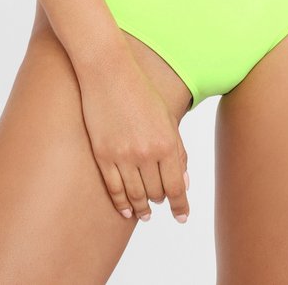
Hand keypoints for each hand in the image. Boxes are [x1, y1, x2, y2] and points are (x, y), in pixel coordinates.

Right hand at [79, 50, 189, 224]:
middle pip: (156, 192)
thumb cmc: (140, 91)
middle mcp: (146, 153)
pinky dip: (121, 203)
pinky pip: (114, 189)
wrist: (108, 71)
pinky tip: (126, 210)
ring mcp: (123, 156)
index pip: (177, 186)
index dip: (181, 206)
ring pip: (136, 195)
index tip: (182, 217)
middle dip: (161, 201)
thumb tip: (184, 181)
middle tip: (161, 206)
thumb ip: (177, 149)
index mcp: (166, 142)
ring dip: (142, 208)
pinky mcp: (103, 155)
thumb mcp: (166, 117)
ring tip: (145, 214)